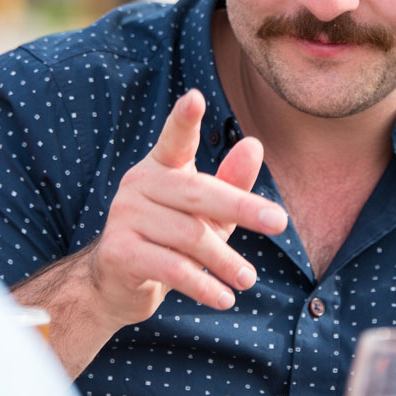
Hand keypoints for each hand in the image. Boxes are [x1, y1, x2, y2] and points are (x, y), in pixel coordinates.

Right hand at [82, 89, 286, 325]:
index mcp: (160, 167)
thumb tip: (255, 146)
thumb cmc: (168, 239)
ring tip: (248, 279)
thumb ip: (231, 184)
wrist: (116, 284)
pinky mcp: (120, 252)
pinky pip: (171, 268)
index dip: (184, 119)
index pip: (175, 138)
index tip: (195, 98)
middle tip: (279, 222)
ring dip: (225, 261)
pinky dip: (203, 285)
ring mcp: (125, 217)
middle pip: (199, 194)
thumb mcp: (206, 214)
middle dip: (242, 208)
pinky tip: (224, 298)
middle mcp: (139, 184)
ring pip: (189, 236)